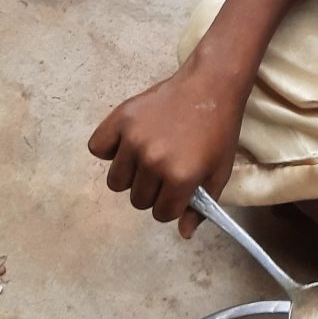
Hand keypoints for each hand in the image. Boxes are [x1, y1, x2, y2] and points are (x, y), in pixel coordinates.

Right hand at [88, 57, 247, 232]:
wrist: (211, 85)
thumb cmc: (219, 129)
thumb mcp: (219, 171)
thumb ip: (202, 207)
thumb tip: (183, 234)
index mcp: (180, 177)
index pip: (162, 214)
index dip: (173, 203)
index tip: (180, 187)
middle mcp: (153, 161)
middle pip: (138, 200)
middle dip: (153, 191)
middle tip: (166, 168)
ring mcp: (134, 139)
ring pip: (117, 182)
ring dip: (131, 174)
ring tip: (148, 155)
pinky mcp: (120, 119)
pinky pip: (98, 148)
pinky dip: (109, 148)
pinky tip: (127, 142)